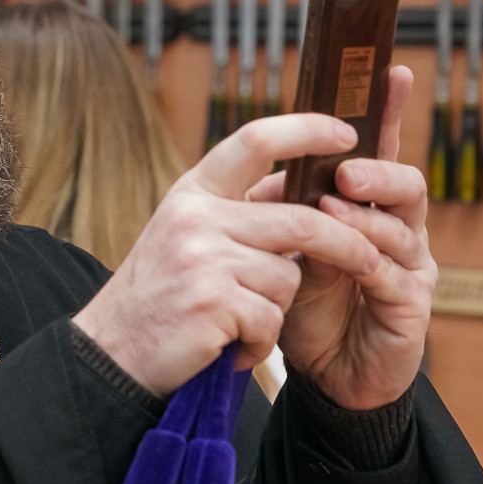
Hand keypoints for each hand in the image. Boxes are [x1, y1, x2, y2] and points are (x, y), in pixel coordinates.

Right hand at [73, 113, 383, 397]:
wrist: (112, 353)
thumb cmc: (160, 295)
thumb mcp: (187, 236)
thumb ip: (235, 212)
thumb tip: (307, 194)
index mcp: (193, 192)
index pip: (256, 140)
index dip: (307, 130)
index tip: (346, 134)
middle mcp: (195, 216)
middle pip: (300, 220)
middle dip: (345, 244)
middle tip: (370, 260)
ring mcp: (201, 258)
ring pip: (289, 277)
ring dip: (278, 309)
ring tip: (242, 323)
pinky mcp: (212, 302)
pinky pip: (272, 318)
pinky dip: (260, 341)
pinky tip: (230, 345)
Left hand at [257, 65, 435, 409]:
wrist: (324, 376)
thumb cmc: (309, 306)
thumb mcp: (289, 249)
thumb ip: (287, 210)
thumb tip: (267, 166)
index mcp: (368, 208)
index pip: (380, 150)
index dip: (389, 112)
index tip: (391, 70)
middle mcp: (398, 231)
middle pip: (407, 183)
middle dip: (377, 170)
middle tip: (344, 171)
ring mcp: (411, 269)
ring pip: (402, 228)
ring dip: (365, 217)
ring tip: (330, 212)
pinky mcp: (412, 309)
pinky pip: (396, 278)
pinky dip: (371, 266)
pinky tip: (352, 263)